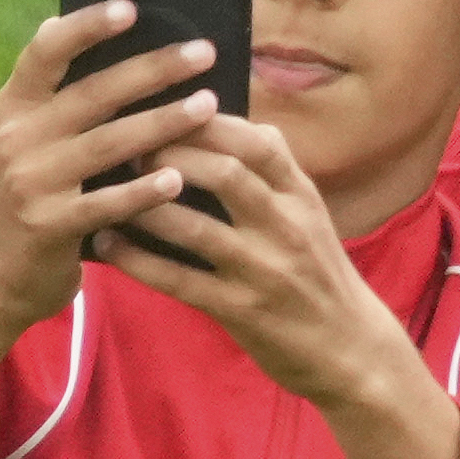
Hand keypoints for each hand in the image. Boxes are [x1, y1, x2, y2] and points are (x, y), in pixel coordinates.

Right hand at [0, 9, 222, 344]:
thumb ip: (56, 97)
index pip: (45, 51)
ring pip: (109, 143)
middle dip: (154, 69)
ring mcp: (31, 182)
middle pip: (94, 93)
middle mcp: (18, 137)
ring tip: (208, 106)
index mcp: (14, 105)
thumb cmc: (29, 194)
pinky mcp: (49, 225)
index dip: (87, 25)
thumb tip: (96, 36)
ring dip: (164, 123)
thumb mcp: (29, 139)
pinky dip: (144, 191)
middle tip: (203, 53)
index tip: (131, 8)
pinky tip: (179, 179)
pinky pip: (107, 202)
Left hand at [97, 117, 459, 458]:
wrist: (351, 349)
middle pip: (225, 173)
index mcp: (302, 198)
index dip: (209, 121)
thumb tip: (235, 122)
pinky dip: (138, 260)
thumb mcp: (312, 216)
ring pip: (197, 227)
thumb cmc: (319, 274)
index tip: (169, 109)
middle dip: (171, 155)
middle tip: (132, 149)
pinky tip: (108, 244)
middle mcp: (285, 228)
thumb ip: (276, 173)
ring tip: (108, 190)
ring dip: (146, 205)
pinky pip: (179, 280)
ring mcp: (263, 271)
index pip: (258, 142)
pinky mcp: (241, 310)